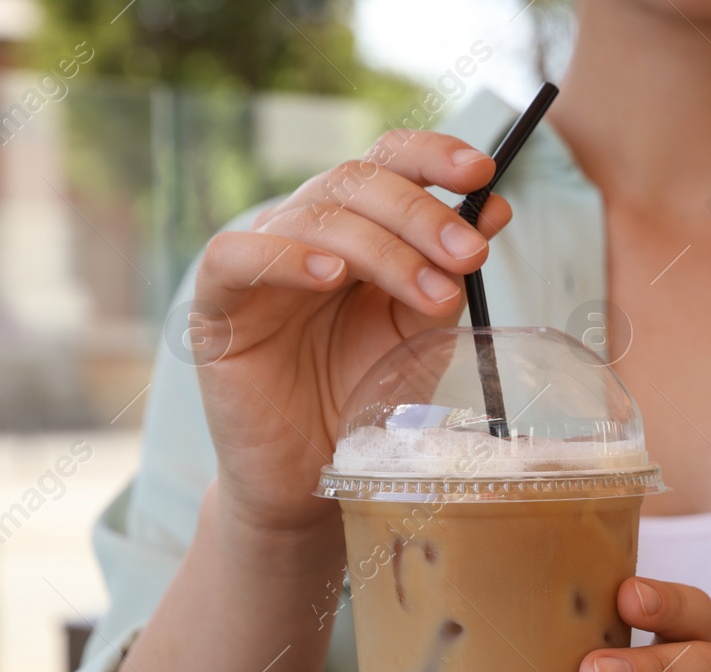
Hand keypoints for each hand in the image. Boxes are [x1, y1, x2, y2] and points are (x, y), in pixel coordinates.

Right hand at [189, 129, 512, 534]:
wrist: (312, 476)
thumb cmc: (363, 401)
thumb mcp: (420, 332)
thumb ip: (447, 273)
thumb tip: (495, 208)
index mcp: (355, 230)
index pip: (385, 163)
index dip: (430, 155)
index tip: (483, 172)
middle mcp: (304, 235)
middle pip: (355, 183)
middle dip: (422, 214)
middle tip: (471, 253)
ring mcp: (258, 266)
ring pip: (311, 217)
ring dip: (382, 248)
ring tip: (430, 291)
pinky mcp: (216, 308)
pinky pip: (236, 257)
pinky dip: (284, 258)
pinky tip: (330, 276)